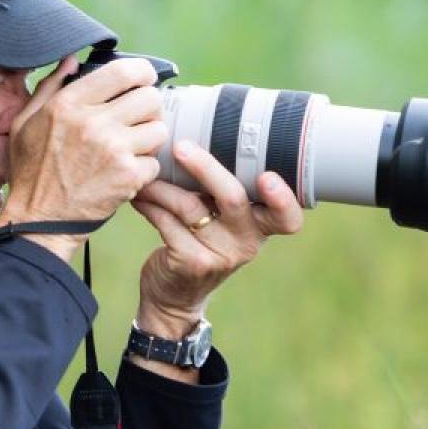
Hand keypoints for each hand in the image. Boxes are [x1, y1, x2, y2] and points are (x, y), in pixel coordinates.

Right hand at [0, 56, 167, 260]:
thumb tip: (71, 60)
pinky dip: (144, 170)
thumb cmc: (32, 172)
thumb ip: (50, 87)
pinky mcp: (128, 177)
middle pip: (150, 98)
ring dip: (149, 139)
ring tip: (132, 148)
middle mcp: (94, 122)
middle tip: (138, 119)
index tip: (143, 79)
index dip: (142, 72)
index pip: (124, 71)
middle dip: (149, 107)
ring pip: (159, 130)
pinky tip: (126, 174)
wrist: (39, 220)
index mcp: (69, 103)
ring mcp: (114, 150)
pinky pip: (155, 163)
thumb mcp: (26, 122)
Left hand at [130, 140, 302, 336]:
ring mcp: (218, 255)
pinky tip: (140, 194)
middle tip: (181, 147)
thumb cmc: (202, 244)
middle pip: (233, 198)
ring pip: (190, 207)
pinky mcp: (190, 262)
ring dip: (163, 185)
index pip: (287, 218)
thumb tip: (200, 131)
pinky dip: (150, 203)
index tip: (268, 177)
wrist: (176, 297)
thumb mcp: (224, 225)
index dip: (283, 199)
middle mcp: (246, 242)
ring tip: (147, 170)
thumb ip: (223, 193)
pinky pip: (166, 222)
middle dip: (206, 168)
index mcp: (261, 227)